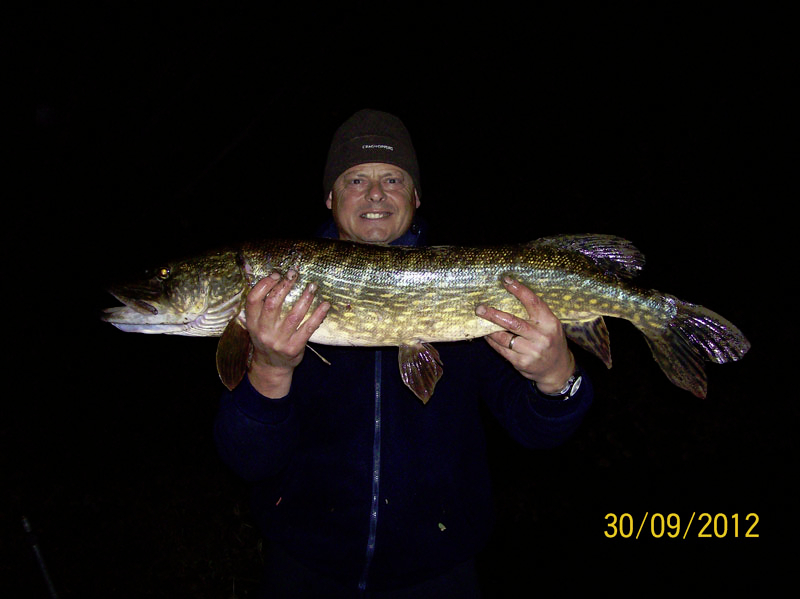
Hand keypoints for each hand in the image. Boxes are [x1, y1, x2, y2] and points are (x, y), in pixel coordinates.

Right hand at [244, 269, 329, 396]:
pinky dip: (318, 315)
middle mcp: (264, 331)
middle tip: (295, 274)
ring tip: (312, 286)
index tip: (276, 275)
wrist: (272, 366)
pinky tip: (325, 305)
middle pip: (274, 304)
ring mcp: (279, 341)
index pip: (253, 300)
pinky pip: (308, 328)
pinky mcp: (294, 348)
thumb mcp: (257, 325)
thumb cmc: (267, 338)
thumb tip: (277, 278)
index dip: (264, 285)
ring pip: (293, 315)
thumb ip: (262, 306)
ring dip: (305, 298)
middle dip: (285, 286)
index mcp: (252, 323)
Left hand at [476, 276, 574, 393]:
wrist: (557, 370)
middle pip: (513, 322)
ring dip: (490, 329)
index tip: (506, 281)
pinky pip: (501, 349)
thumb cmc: (551, 342)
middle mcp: (541, 336)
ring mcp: (531, 351)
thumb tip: (508, 298)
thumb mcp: (550, 326)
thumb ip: (535, 315)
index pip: (533, 302)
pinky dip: (492, 341)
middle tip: (480, 308)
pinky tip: (487, 335)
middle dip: (493, 314)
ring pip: (503, 337)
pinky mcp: (521, 362)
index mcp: (550, 323)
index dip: (519, 290)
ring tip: (481, 320)